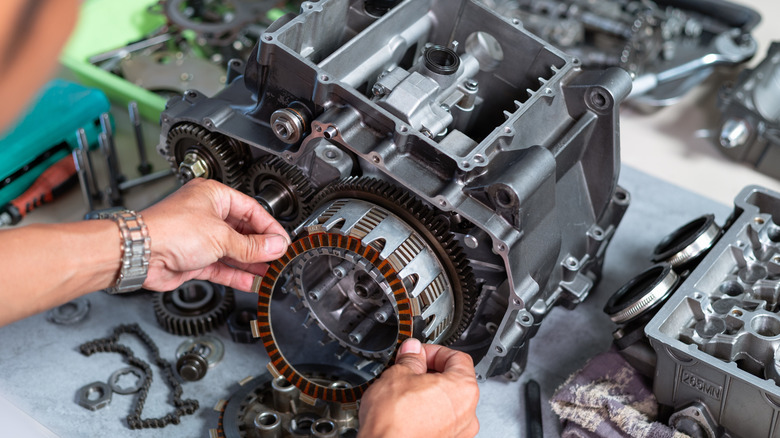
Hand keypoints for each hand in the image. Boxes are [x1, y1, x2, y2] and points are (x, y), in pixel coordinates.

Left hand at [140, 178, 289, 291]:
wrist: (139, 253)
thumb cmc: (168, 230)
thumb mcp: (221, 236)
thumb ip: (252, 246)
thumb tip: (275, 246)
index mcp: (214, 196)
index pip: (252, 210)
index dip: (270, 227)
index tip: (283, 242)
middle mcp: (207, 215)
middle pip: (244, 231)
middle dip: (261, 247)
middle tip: (279, 258)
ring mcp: (200, 238)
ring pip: (234, 251)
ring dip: (251, 263)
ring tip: (270, 272)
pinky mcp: (194, 259)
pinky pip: (222, 267)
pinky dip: (237, 274)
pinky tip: (253, 281)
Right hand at [358, 339, 479, 437]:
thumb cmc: (393, 422)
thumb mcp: (398, 375)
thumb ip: (411, 359)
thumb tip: (413, 351)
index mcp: (464, 390)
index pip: (457, 358)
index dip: (434, 351)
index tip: (418, 353)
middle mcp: (468, 414)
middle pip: (454, 381)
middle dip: (430, 372)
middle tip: (409, 370)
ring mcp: (458, 433)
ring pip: (447, 403)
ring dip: (429, 393)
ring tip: (405, 392)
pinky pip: (441, 421)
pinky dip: (428, 413)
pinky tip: (408, 411)